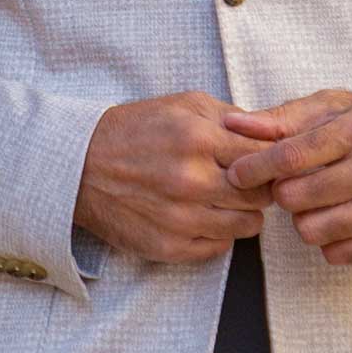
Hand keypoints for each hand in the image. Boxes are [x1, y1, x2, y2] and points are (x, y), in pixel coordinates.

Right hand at [74, 91, 276, 263]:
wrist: (80, 164)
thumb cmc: (135, 129)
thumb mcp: (183, 104)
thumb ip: (230, 116)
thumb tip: (270, 133)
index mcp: (197, 138)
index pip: (264, 157)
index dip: (271, 159)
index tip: (267, 160)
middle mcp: (191, 181)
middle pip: (261, 195)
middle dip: (260, 187)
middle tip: (248, 181)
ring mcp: (180, 219)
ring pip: (247, 226)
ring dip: (243, 212)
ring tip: (226, 198)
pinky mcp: (168, 247)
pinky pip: (219, 248)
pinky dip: (219, 233)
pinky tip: (204, 215)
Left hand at [222, 90, 351, 265]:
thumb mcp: (337, 103)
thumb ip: (285, 116)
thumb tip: (235, 124)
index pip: (290, 156)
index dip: (255, 167)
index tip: (237, 172)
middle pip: (296, 197)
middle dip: (280, 191)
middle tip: (286, 182)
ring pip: (313, 230)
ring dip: (302, 217)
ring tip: (313, 200)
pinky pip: (340, 253)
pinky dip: (327, 240)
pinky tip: (334, 217)